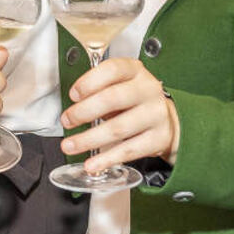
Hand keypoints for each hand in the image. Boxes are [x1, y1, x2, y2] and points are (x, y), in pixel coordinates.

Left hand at [58, 58, 177, 172]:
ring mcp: (155, 114)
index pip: (112, 70)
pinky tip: (92, 164)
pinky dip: (106, 159)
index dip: (89, 82)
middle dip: (83, 112)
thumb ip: (99, 90)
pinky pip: (128, 150)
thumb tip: (74, 107)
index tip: (73, 95)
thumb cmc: (135, 101)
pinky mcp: (158, 138)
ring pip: (118, 128)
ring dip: (88, 139)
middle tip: (67, 121)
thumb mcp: (120, 85)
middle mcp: (148, 90)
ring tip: (70, 145)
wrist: (166, 120)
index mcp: (135, 71)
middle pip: (112, 98)